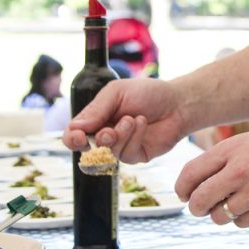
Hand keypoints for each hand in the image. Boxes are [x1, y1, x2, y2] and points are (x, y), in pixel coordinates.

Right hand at [63, 78, 186, 163]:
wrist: (176, 102)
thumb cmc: (146, 93)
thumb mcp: (117, 92)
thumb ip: (96, 109)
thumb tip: (76, 127)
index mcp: (95, 118)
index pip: (74, 134)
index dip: (72, 138)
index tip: (79, 136)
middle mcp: (104, 135)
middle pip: (86, 150)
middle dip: (98, 140)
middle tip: (109, 131)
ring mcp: (119, 147)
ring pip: (107, 153)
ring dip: (120, 136)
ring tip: (133, 119)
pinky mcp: (135, 155)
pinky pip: (126, 155)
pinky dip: (133, 137)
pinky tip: (142, 123)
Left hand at [175, 124, 248, 227]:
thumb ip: (227, 156)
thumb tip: (203, 176)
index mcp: (232, 150)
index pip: (191, 173)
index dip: (181, 187)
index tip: (182, 193)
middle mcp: (238, 173)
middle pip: (200, 200)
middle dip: (195, 206)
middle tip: (198, 206)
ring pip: (219, 216)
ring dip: (219, 214)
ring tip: (227, 205)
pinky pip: (241, 223)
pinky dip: (240, 218)